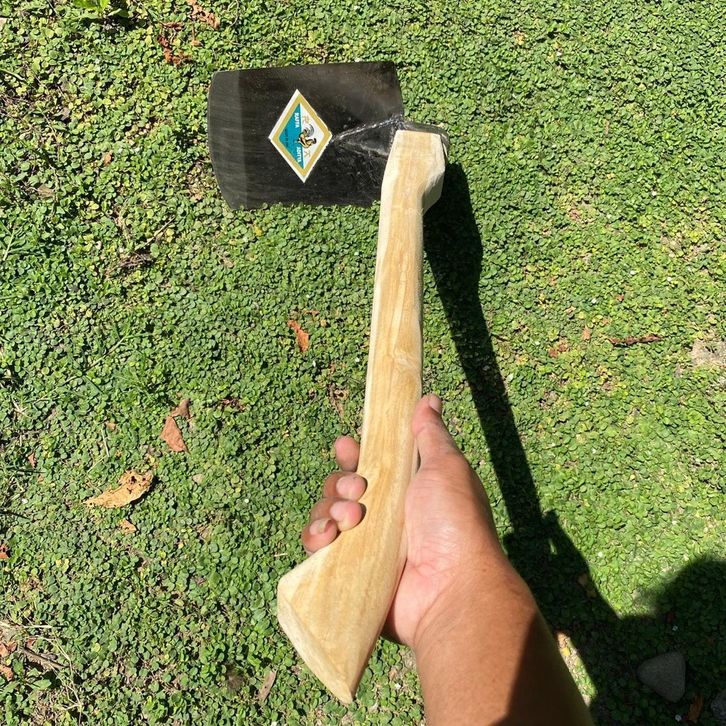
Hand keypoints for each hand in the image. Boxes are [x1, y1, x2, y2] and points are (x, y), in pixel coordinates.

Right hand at [302, 394, 506, 648]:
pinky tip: (328, 538)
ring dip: (330, 510)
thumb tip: (429, 398)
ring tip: (351, 519)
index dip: (353, 455)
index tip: (347, 446)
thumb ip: (430, 434)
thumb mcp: (446, 467)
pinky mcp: (350, 573)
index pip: (368, 466)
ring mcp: (366, 547)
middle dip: (342, 483)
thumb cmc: (454, 523)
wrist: (451, 587)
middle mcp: (384, 518)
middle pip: (342, 489)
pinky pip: (319, 551)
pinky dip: (316, 539)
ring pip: (328, 516)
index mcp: (405, 491)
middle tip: (360, 491)